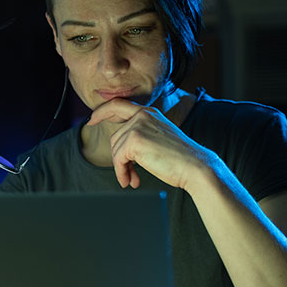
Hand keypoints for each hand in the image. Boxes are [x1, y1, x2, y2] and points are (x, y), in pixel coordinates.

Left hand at [87, 98, 212, 189]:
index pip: (118, 104)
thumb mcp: (158, 139)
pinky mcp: (135, 140)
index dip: (102, 111)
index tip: (91, 120)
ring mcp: (138, 125)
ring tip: (133, 179)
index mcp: (149, 112)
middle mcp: (143, 115)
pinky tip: (131, 181)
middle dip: (119, 158)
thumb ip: (140, 135)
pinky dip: (122, 173)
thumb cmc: (179, 158)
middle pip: (115, 137)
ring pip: (115, 149)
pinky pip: (118, 159)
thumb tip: (118, 146)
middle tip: (129, 174)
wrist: (196, 167)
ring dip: (122, 168)